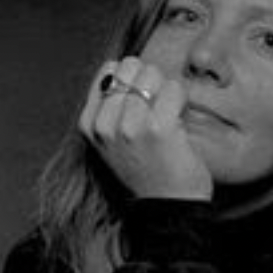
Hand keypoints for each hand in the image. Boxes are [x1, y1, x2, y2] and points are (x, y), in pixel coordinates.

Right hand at [79, 56, 212, 200]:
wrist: (169, 207)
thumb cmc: (148, 170)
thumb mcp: (114, 141)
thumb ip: (111, 107)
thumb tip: (125, 65)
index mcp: (90, 125)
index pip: (109, 71)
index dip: (132, 80)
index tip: (141, 104)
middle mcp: (105, 125)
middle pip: (131, 66)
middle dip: (150, 80)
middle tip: (158, 109)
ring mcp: (130, 126)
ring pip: (153, 74)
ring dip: (167, 90)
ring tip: (169, 117)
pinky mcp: (158, 129)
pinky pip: (174, 88)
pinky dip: (182, 99)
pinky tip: (180, 120)